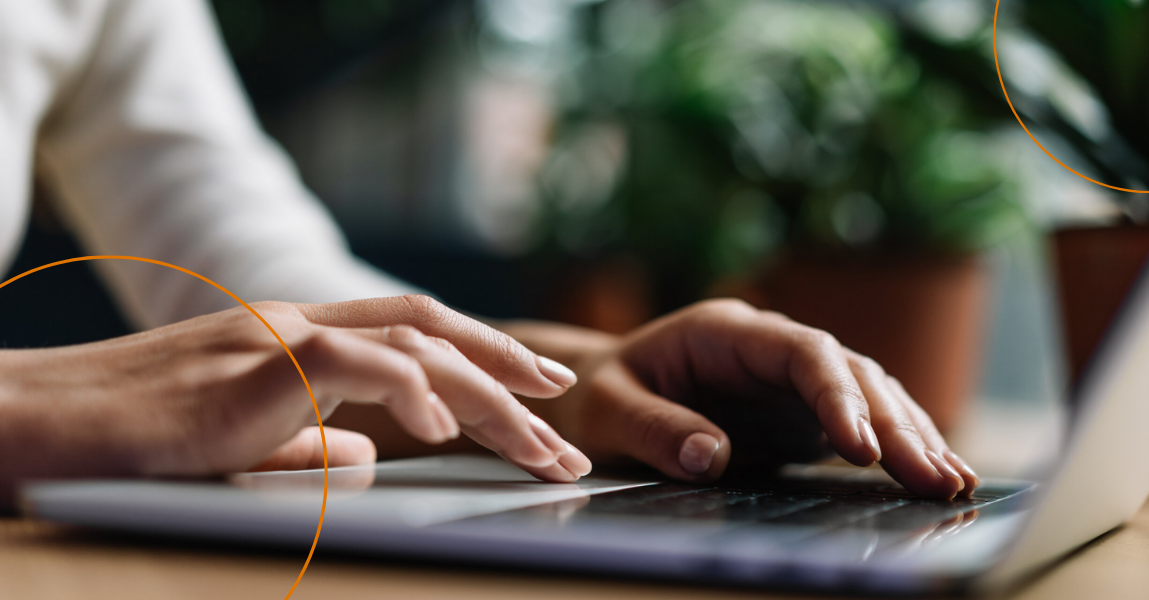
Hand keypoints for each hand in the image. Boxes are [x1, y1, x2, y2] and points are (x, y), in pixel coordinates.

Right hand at [0, 295, 589, 503]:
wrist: (40, 425)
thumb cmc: (133, 440)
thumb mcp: (243, 443)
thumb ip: (310, 445)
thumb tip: (371, 458)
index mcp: (303, 340)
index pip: (414, 335)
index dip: (484, 359)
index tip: (539, 393)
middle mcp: (302, 323)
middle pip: (433, 333)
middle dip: (510, 375)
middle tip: (567, 421)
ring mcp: (280, 334)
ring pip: (414, 343)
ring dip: (486, 397)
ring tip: (539, 444)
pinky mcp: (256, 360)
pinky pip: (356, 362)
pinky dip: (410, 390)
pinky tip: (444, 430)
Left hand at [530, 299, 977, 499]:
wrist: (600, 393)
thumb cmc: (598, 396)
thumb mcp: (607, 411)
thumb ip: (654, 428)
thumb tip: (711, 457)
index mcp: (726, 331)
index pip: (801, 352)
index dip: (837, 394)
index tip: (861, 445)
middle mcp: (769, 348)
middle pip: (849, 372)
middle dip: (894, 423)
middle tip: (932, 477)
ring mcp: (790, 379)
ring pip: (868, 394)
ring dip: (911, 435)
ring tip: (951, 482)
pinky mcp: (799, 412)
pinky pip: (860, 423)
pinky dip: (897, 447)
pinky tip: (934, 475)